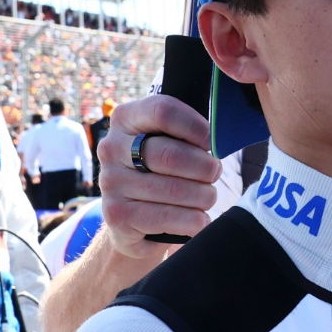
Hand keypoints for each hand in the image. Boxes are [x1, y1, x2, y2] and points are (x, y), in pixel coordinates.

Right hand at [96, 94, 222, 259]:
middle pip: (172, 155)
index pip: (164, 111)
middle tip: (214, 174)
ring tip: (207, 197)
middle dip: (205, 168)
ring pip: (174, 189)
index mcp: (126, 119)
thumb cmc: (162, 170)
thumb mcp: (169, 141)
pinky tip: (199, 219)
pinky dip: (194, 220)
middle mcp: (111, 148)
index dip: (197, 127)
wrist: (132, 219)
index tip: (213, 143)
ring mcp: (111, 182)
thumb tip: (220, 138)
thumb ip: (188, 131)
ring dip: (203, 196)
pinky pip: (168, 217)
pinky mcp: (116, 216)